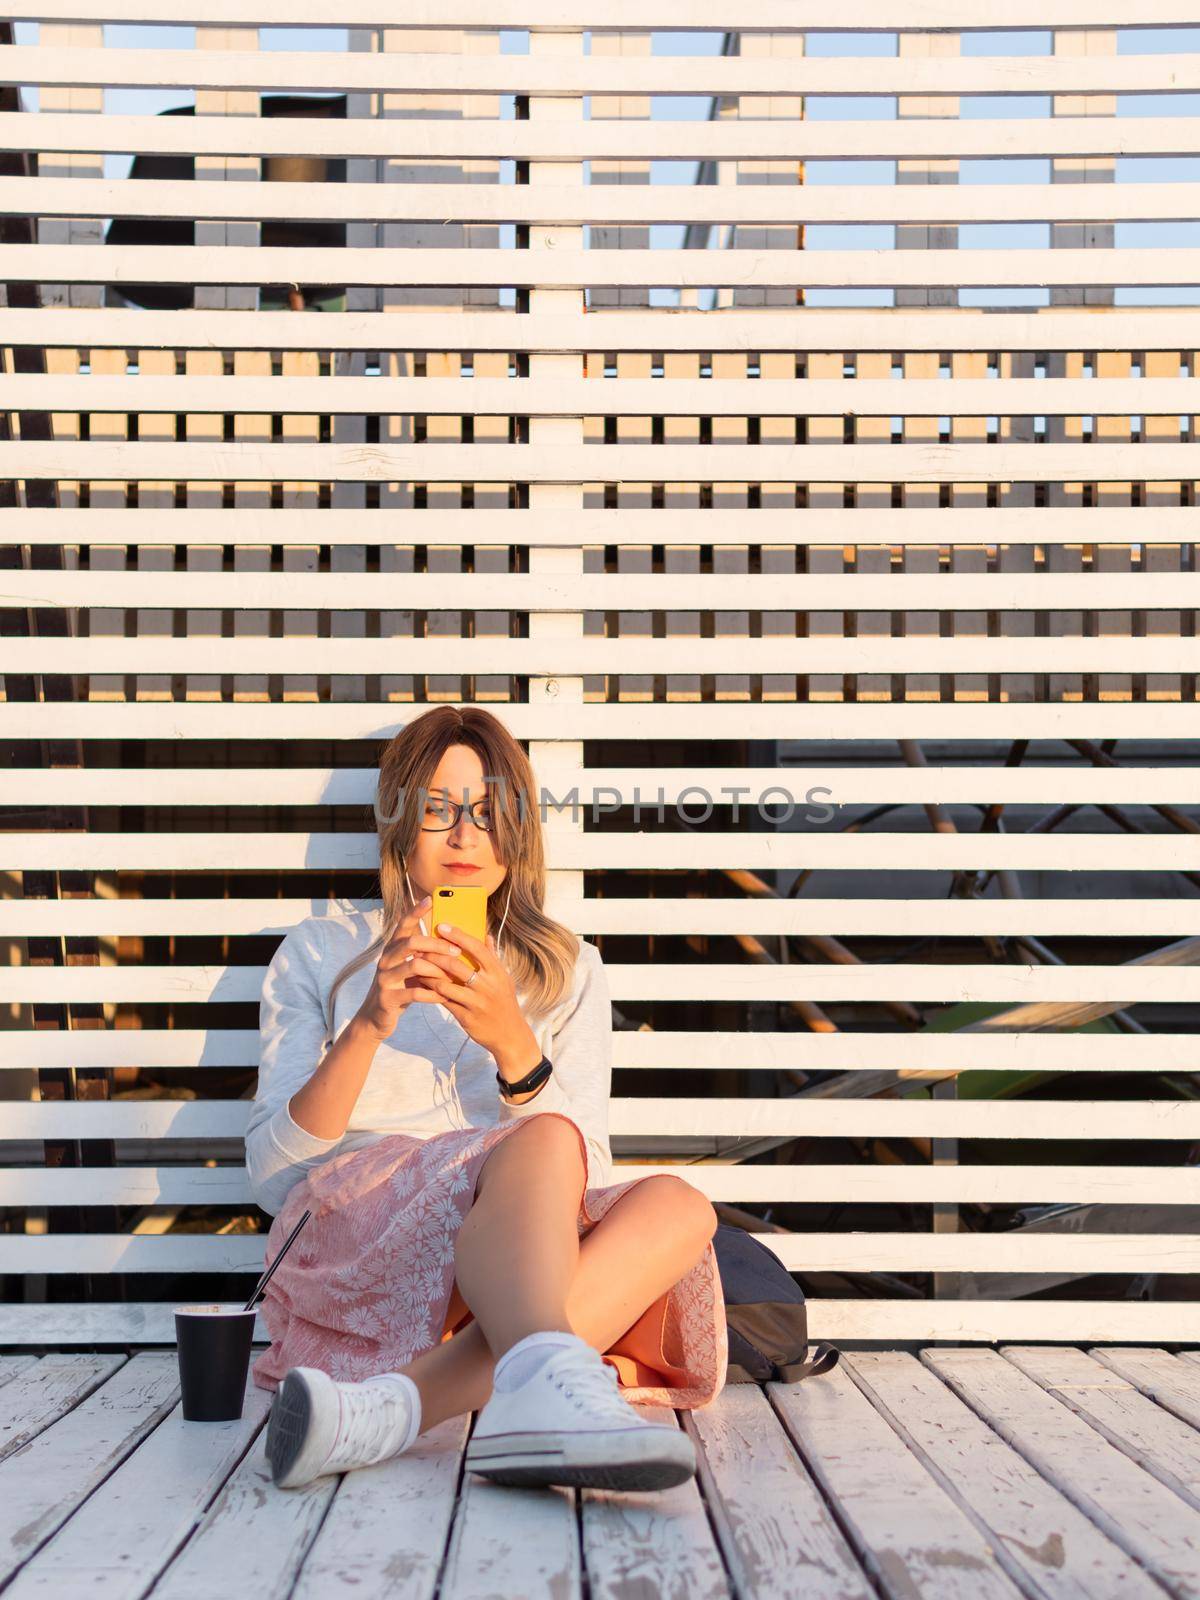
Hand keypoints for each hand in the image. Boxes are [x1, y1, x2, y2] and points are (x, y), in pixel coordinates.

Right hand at [354, 896, 463, 1042]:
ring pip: (414, 966)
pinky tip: (444, 996)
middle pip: (411, 942)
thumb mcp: (410, 969)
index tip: (430, 898)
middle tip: (457, 951)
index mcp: (392, 950)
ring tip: (453, 976)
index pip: (403, 925)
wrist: (376, 1018)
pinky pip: (414, 993)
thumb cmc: (401, 989)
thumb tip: (453, 941)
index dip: (415, 911)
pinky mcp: (387, 998)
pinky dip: (432, 994)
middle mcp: (386, 960)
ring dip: (438, 970)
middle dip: (437, 945)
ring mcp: (384, 979)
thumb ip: (424, 956)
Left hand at [404, 921, 536, 1067]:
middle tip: (420, 946)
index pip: (477, 949)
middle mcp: (487, 986)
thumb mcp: (504, 979)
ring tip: (416, 964)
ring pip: (446, 984)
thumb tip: (486, 935)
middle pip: (457, 965)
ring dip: (428, 973)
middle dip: (435, 955)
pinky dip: (430, 991)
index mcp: (497, 973)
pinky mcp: (466, 1017)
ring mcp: (476, 1003)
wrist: (510, 1035)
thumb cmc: (504, 1003)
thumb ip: (493, 957)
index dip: (459, 936)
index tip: (442, 926)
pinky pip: (443, 1001)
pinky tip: (421, 984)